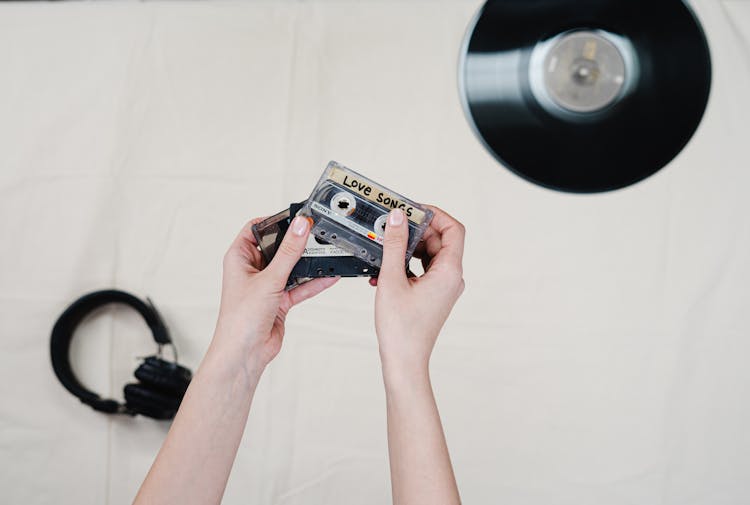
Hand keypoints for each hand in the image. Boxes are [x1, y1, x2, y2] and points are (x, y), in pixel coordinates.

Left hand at [215, 216, 338, 370]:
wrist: (244, 354)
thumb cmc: (240, 319)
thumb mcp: (269, 280)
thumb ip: (289, 253)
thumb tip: (300, 227)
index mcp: (239, 257)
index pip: (257, 228)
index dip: (275, 221)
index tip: (296, 217)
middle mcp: (252, 269)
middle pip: (278, 247)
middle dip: (296, 243)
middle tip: (316, 234)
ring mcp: (267, 285)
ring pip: (291, 267)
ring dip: (308, 263)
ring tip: (327, 254)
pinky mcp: (279, 300)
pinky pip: (299, 286)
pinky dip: (313, 282)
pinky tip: (329, 276)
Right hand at [372, 206, 464, 372]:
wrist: (404, 360)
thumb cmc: (402, 328)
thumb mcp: (392, 279)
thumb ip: (395, 245)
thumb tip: (398, 218)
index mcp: (450, 271)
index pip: (453, 229)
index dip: (435, 215)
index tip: (413, 210)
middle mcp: (452, 278)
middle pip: (440, 240)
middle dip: (416, 231)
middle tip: (393, 226)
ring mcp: (443, 288)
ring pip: (430, 255)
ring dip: (408, 249)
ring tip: (385, 249)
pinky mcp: (434, 295)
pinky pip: (423, 270)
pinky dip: (406, 265)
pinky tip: (383, 271)